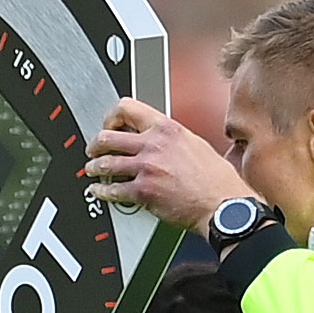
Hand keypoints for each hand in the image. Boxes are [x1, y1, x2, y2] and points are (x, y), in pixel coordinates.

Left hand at [84, 98, 252, 234]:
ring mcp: (146, 168)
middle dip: (96, 144)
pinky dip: (101, 191)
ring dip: (93, 167)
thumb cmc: (215, 179)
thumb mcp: (194, 143)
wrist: (222, 204)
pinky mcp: (143, 191)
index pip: (127, 108)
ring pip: (105, 163)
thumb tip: (155, 139)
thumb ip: (170, 139)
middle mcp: (154, 145)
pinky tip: (99, 191)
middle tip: (94, 150)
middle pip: (108, 136)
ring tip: (91, 170)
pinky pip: (112, 190)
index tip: (110, 125)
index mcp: (167, 129)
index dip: (111, 116)